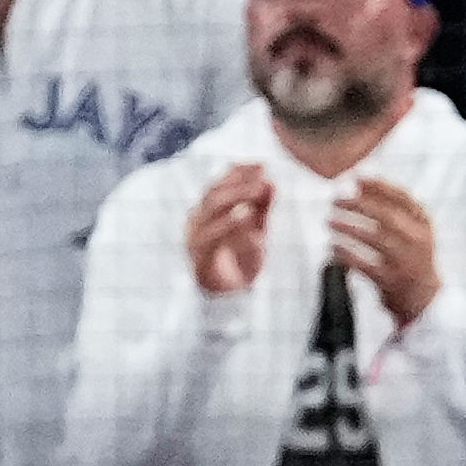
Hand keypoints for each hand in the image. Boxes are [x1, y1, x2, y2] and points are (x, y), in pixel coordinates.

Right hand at [185, 162, 272, 299]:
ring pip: (212, 208)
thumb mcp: (257, 232)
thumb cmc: (240, 264)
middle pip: (216, 191)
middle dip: (241, 182)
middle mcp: (197, 219)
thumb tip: (271, 182)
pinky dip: (230, 224)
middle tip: (264, 177)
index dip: (240, 172)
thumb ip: (262, 209)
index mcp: (207, 210)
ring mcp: (194, 237)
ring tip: (259, 190)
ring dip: (238, 196)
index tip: (262, 164)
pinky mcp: (197, 256)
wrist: (227, 301)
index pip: (221, 183)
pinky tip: (247, 216)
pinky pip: (212, 236)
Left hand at [326, 174, 437, 326]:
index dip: (378, 186)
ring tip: (330, 221)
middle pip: (387, 217)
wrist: (423, 296)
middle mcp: (418, 240)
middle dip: (359, 205)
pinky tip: (334, 248)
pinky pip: (366, 265)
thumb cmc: (410, 254)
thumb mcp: (411, 227)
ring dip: (349, 228)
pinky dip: (347, 255)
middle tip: (336, 200)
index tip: (356, 179)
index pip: (401, 197)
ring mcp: (406, 262)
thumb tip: (357, 181)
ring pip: (376, 238)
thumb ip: (391, 205)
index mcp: (423, 222)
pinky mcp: (392, 282)